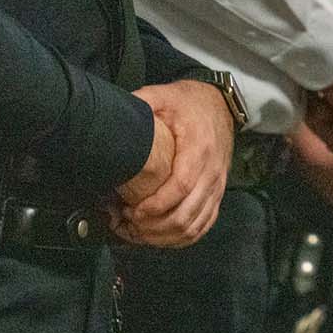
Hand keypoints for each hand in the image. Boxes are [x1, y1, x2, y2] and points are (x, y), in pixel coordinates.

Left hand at [111, 79, 234, 247]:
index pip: (180, 187)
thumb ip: (139, 103)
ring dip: (165, 235)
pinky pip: (204, 224)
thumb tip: (111, 113)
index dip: (155, 205)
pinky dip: (182, 237)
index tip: (131, 211)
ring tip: (139, 231)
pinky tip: (161, 235)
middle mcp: (212, 172)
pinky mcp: (217, 193)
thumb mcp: (163, 96)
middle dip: (154, 227)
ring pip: (195, 225)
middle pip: (187, 213)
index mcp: (198, 149)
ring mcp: (217, 185)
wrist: (220, 104)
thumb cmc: (190, 103)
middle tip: (128, 224)